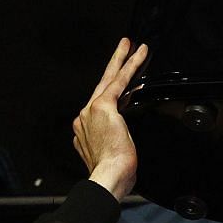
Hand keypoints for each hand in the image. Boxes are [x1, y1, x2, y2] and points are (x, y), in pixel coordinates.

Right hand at [72, 39, 146, 200]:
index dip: (113, 94)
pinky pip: (120, 81)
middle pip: (101, 87)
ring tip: (130, 45)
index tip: (121, 87)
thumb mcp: (111, 157)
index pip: (100, 107)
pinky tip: (139, 54)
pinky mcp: (104, 106)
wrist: (108, 178)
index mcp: (84, 132)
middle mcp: (83, 119)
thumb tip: (123, 141)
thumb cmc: (113, 175)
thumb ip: (113, 143)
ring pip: (109, 80)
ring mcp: (90, 111)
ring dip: (122, 61)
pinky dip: (131, 66)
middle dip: (112, 67)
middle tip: (121, 49)